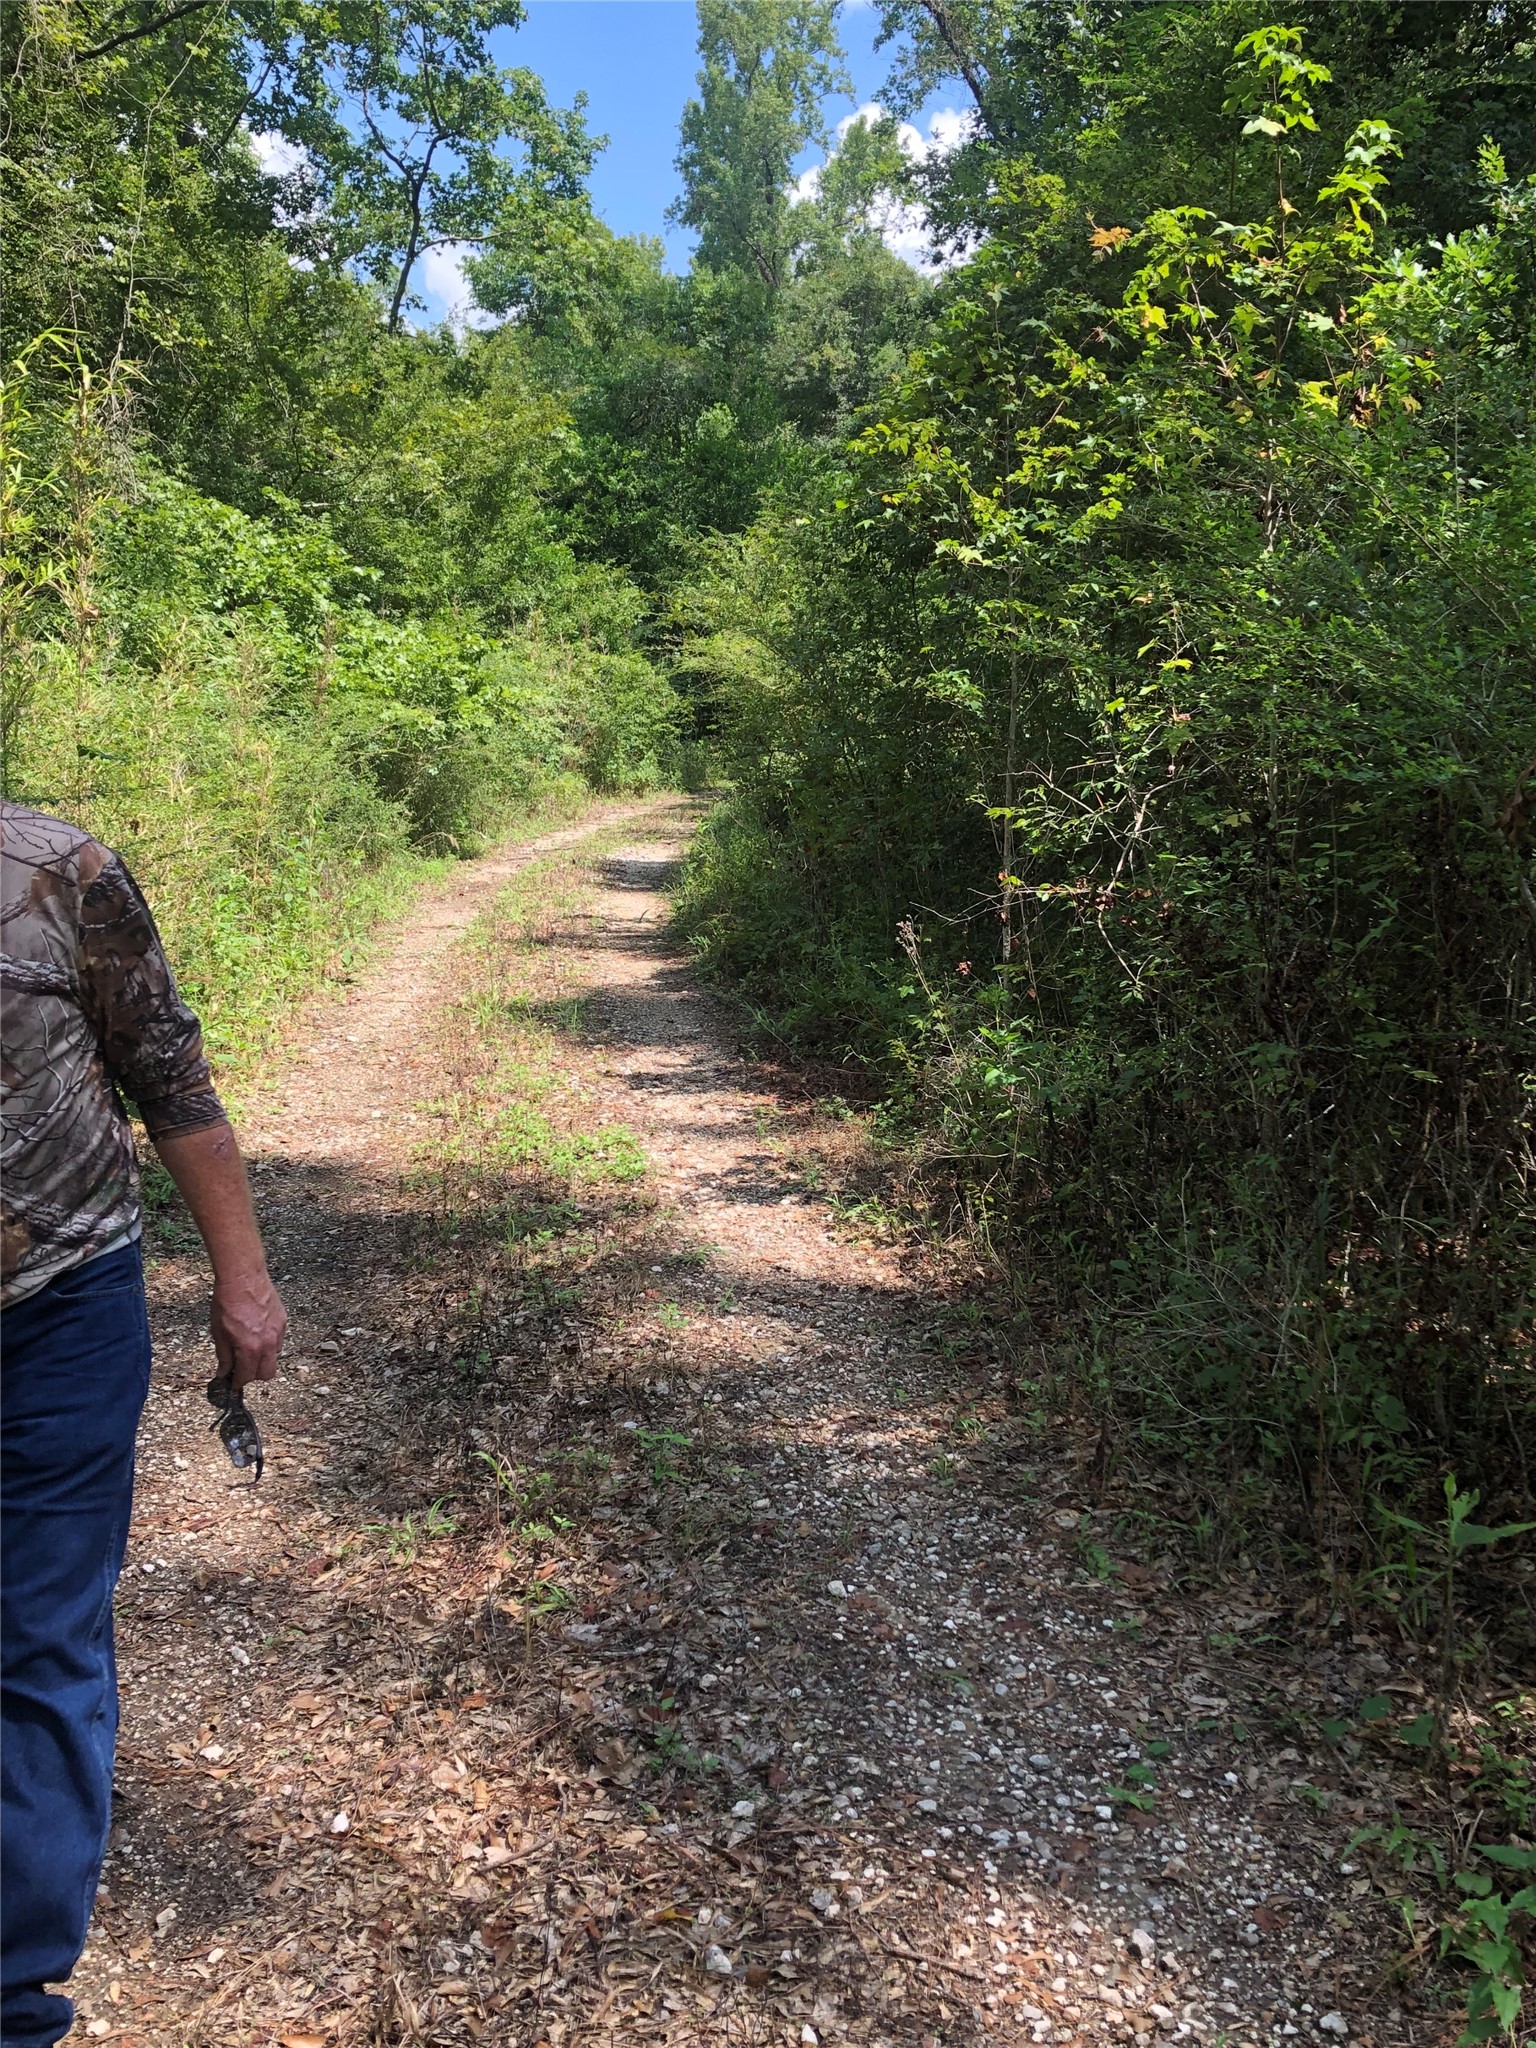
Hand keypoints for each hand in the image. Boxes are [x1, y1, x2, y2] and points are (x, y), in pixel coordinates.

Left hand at [211, 1268, 286, 1390]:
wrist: (243, 1277)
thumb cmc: (227, 1302)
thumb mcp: (218, 1332)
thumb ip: (224, 1356)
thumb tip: (224, 1372)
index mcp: (249, 1348)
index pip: (246, 1376)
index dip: (237, 1382)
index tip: (232, 1383)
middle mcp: (267, 1343)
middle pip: (267, 1374)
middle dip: (253, 1375)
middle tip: (241, 1368)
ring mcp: (278, 1332)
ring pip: (274, 1357)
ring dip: (262, 1358)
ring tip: (249, 1347)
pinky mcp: (283, 1321)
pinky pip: (278, 1340)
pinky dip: (269, 1342)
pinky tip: (257, 1332)